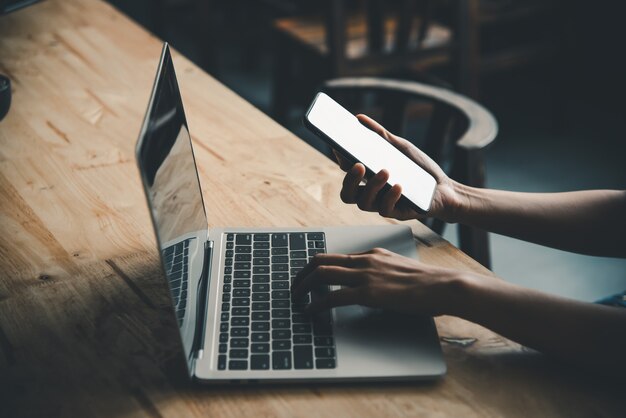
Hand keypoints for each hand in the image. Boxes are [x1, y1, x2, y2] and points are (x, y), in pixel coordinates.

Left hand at [291, 248, 477, 315]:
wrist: (444, 286)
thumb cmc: (428, 283)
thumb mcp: (400, 270)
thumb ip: (382, 273)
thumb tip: (371, 286)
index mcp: (371, 254)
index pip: (335, 256)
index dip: (316, 267)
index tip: (307, 278)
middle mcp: (364, 260)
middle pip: (320, 260)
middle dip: (301, 274)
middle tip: (294, 288)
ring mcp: (365, 275)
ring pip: (321, 274)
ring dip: (302, 287)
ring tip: (296, 299)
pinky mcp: (369, 293)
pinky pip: (333, 297)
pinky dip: (316, 304)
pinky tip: (310, 311)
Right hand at [335, 114, 465, 221]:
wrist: (444, 188)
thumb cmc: (419, 169)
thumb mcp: (400, 148)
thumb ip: (379, 135)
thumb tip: (359, 118)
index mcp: (368, 177)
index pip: (346, 171)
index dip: (340, 159)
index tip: (340, 145)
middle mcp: (371, 193)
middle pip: (347, 193)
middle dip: (349, 180)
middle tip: (358, 164)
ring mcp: (382, 204)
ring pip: (364, 203)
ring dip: (372, 186)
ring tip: (386, 171)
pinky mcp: (397, 213)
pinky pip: (386, 210)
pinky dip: (391, 197)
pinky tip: (400, 186)